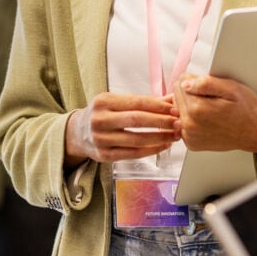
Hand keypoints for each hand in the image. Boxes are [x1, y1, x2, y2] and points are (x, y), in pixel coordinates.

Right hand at [64, 92, 180, 163]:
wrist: (78, 133)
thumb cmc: (103, 114)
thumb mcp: (116, 102)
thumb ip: (143, 101)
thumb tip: (172, 99)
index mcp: (104, 101)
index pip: (136, 102)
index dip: (158, 106)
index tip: (175, 109)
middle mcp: (100, 119)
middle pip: (137, 120)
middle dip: (162, 122)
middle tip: (178, 123)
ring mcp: (100, 139)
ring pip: (137, 139)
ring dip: (160, 138)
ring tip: (174, 135)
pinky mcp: (104, 156)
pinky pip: (133, 153)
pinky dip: (151, 150)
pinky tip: (163, 145)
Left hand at [173, 74, 256, 157]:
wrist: (253, 133)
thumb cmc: (245, 111)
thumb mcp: (231, 88)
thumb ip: (206, 83)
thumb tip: (186, 83)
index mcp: (197, 110)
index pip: (181, 83)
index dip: (195, 81)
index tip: (209, 88)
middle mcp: (189, 125)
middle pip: (177, 97)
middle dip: (191, 94)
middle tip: (211, 99)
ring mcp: (189, 136)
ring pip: (178, 110)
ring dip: (190, 107)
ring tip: (209, 110)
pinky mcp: (191, 143)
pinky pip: (183, 124)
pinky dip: (192, 120)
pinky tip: (207, 120)